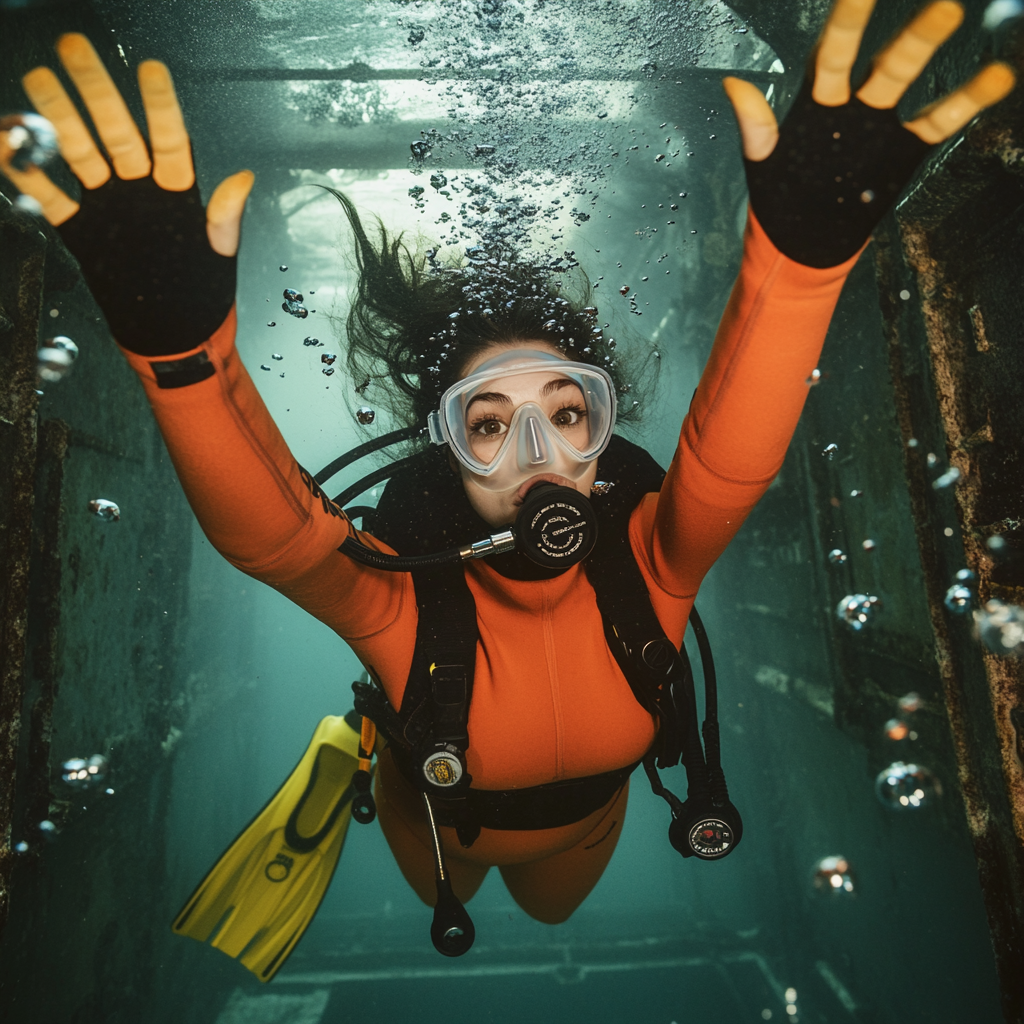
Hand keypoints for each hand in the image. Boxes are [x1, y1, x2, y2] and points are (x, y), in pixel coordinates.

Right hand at [0, 34, 254, 354]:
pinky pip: (50, 195)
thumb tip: (244, 179)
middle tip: (73, 47)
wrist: (172, 337)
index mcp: (180, 194)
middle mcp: (142, 192)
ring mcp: (111, 208)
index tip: (150, 69)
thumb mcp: (218, 258)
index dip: (160, 107)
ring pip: (79, 153)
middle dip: (95, 91)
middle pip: (116, 133)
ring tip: (37, 79)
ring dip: (57, 118)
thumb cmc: (202, 296)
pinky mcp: (84, 231)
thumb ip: (224, 219)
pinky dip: (27, 171)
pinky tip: (6, 142)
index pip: (170, 140)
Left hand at [721, 0, 1015, 266]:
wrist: (803, 243)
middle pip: (881, 60)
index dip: (846, 23)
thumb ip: (756, 127)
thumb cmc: (780, 200)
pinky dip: (964, 102)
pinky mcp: (902, 150)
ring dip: (927, 51)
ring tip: (953, 17)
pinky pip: (937, 122)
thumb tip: (733, 86)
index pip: (832, 55)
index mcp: (814, 105)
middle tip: (939, 5)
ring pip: (907, 80)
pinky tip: (995, 79)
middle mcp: (851, 105)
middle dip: (907, 35)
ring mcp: (879, 125)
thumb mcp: (762, 166)